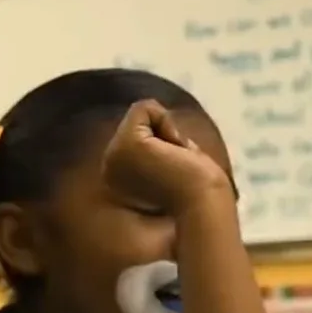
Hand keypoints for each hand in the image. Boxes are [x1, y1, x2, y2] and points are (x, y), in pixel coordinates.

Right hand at [100, 99, 231, 215]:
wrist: (202, 204)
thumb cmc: (198, 188)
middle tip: (177, 165)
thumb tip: (152, 114)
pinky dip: (166, 121)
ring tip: (175, 160)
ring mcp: (113, 156)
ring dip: (167, 132)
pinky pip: (144, 109)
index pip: (142, 136)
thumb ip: (158, 143)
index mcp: (118, 176)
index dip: (167, 145)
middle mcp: (109, 167)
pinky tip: (172, 149)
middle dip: (165, 137)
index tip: (176, 171)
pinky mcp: (125, 144)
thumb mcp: (173, 159)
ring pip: (141, 115)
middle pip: (139, 124)